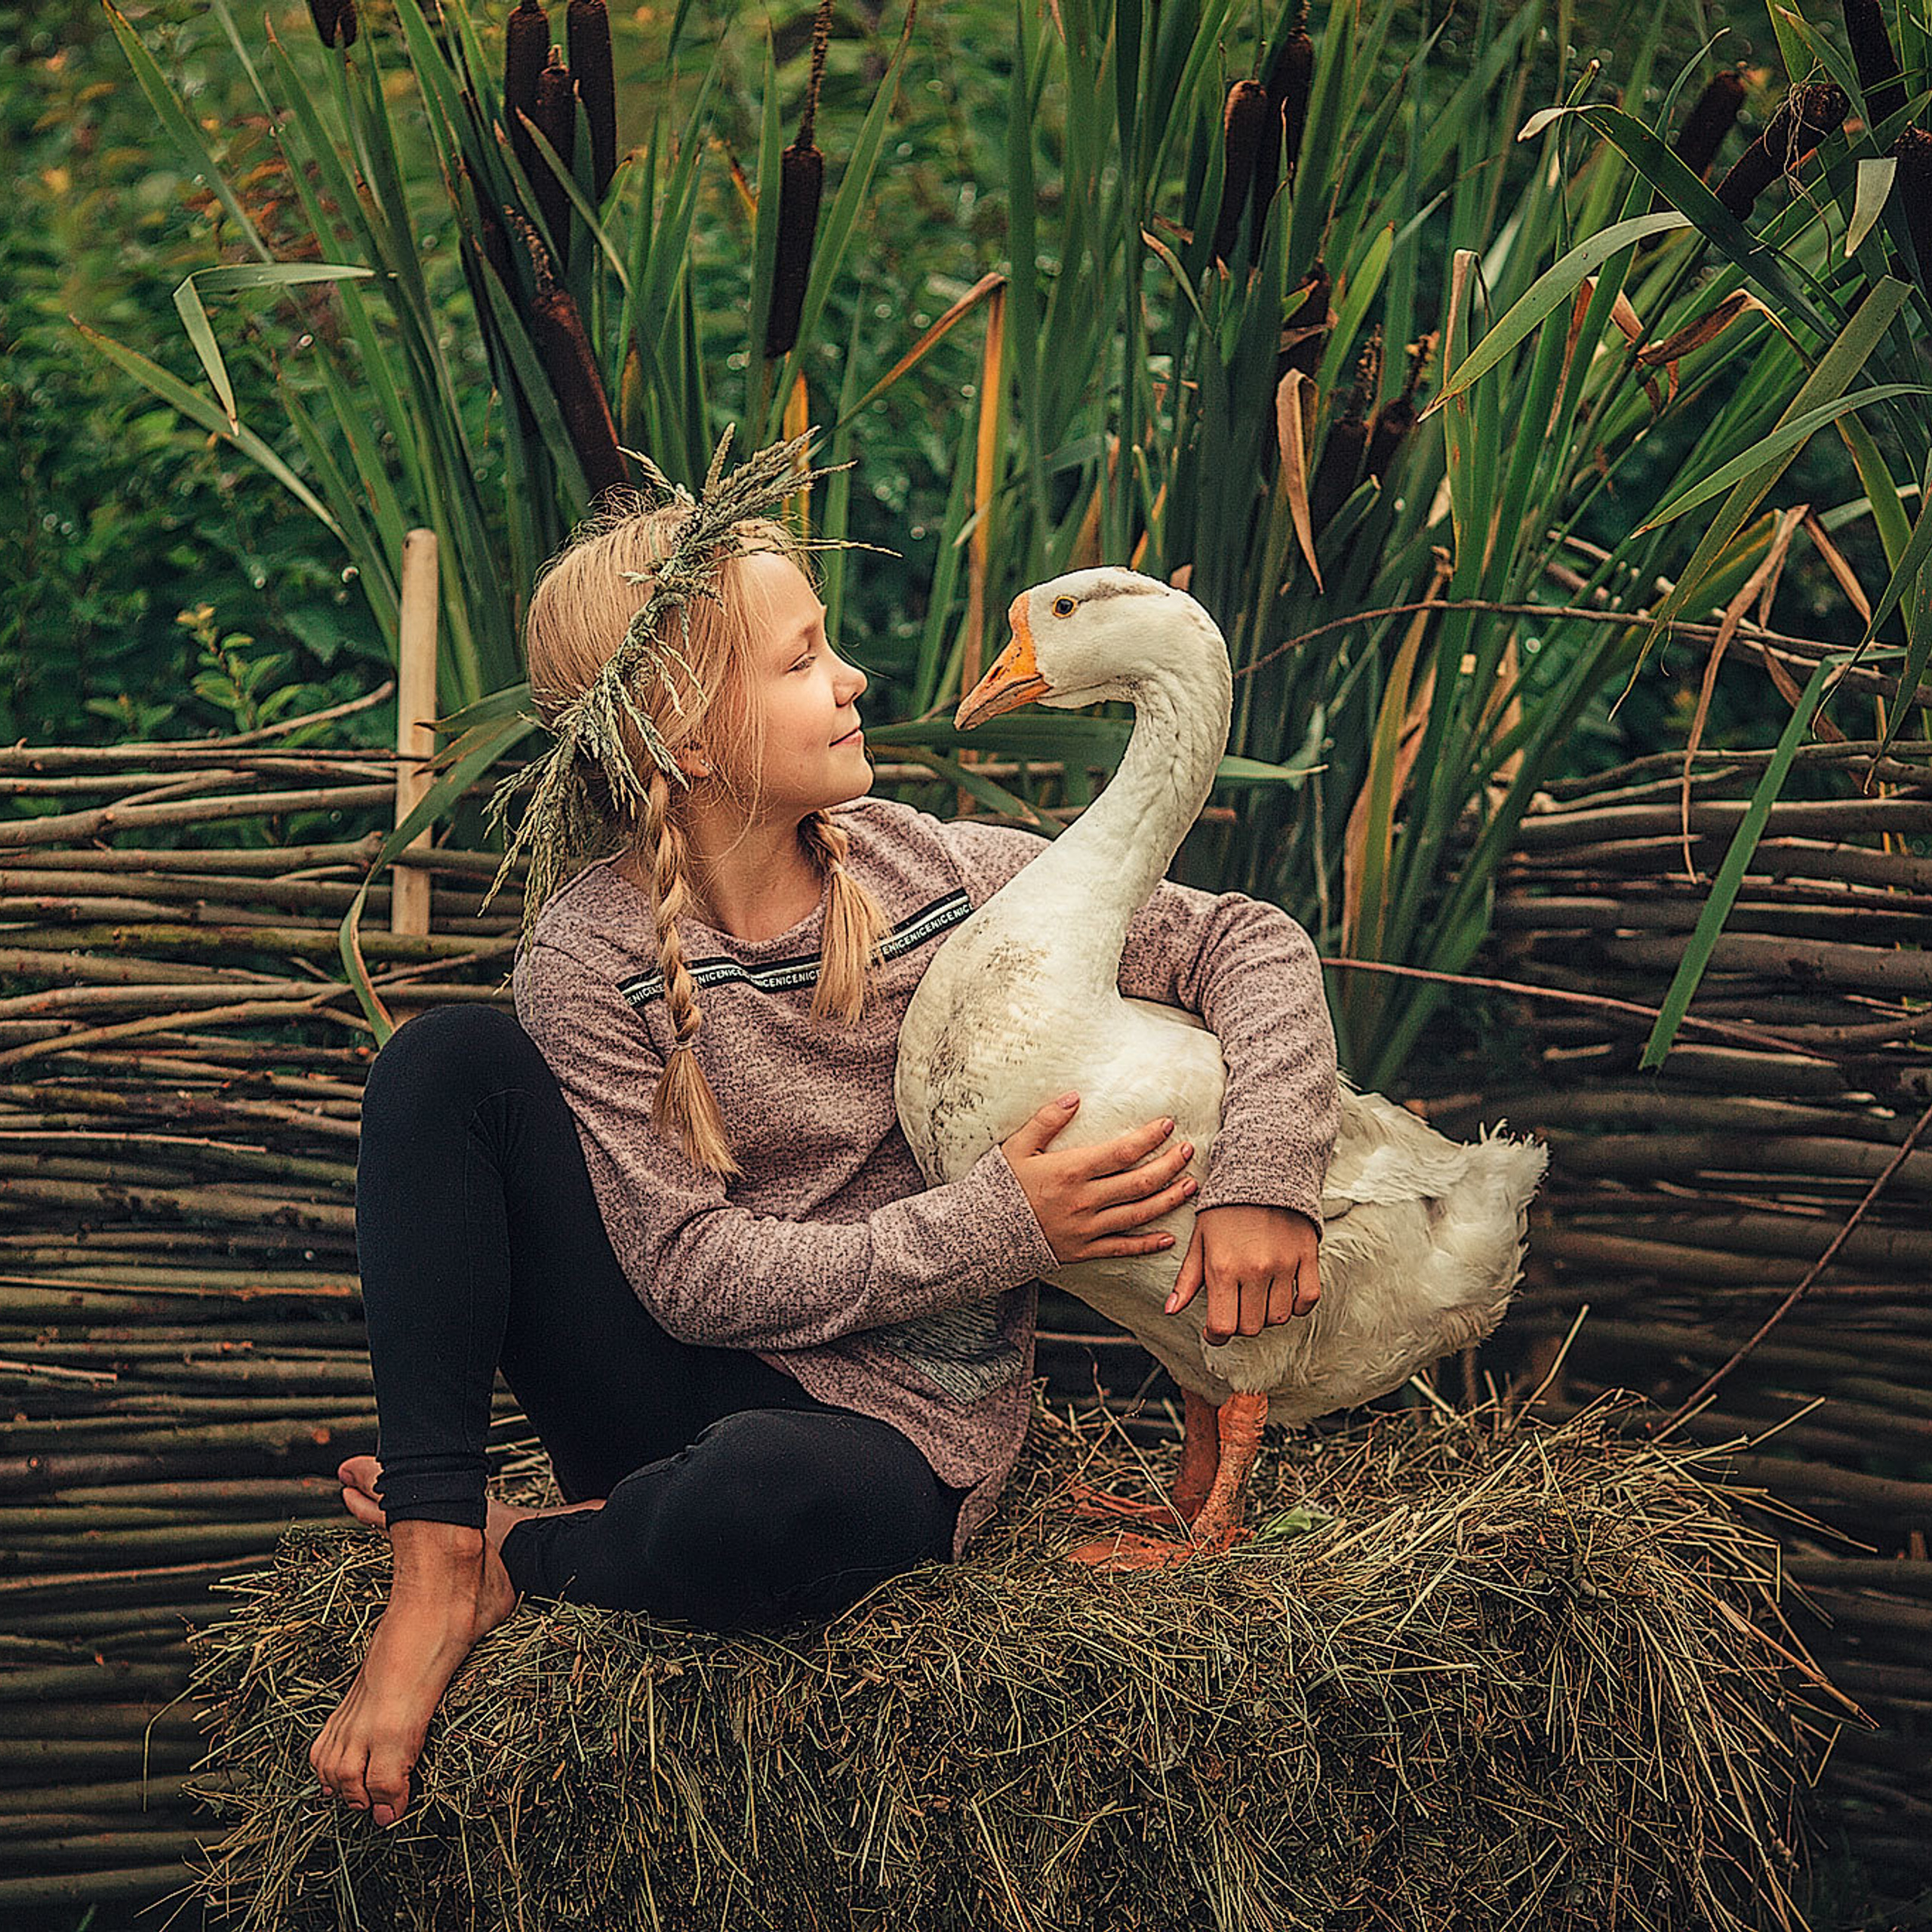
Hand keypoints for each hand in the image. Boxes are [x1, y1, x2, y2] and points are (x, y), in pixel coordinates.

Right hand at [1001, 1093, 1198, 1265]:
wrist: (980, 1234)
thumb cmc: (999, 1187)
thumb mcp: (1016, 1147)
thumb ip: (1046, 1120)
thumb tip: (1074, 1097)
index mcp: (1069, 1171)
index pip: (1121, 1152)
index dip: (1149, 1138)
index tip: (1168, 1124)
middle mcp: (1083, 1201)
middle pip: (1139, 1183)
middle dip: (1169, 1165)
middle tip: (1188, 1151)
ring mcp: (1085, 1229)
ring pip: (1138, 1215)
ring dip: (1168, 1200)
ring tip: (1190, 1186)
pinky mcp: (1082, 1251)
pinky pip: (1121, 1249)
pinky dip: (1148, 1245)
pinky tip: (1169, 1237)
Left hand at [1165, 1204, 1319, 1343]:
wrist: (1263, 1171)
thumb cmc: (1225, 1206)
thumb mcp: (1200, 1239)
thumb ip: (1187, 1278)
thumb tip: (1171, 1309)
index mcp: (1223, 1267)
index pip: (1222, 1326)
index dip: (1216, 1335)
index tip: (1214, 1331)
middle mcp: (1254, 1270)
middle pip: (1251, 1326)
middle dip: (1239, 1323)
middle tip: (1235, 1307)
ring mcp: (1284, 1265)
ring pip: (1279, 1317)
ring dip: (1266, 1314)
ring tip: (1257, 1297)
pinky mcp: (1307, 1257)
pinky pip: (1308, 1299)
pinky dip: (1297, 1305)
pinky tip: (1283, 1295)